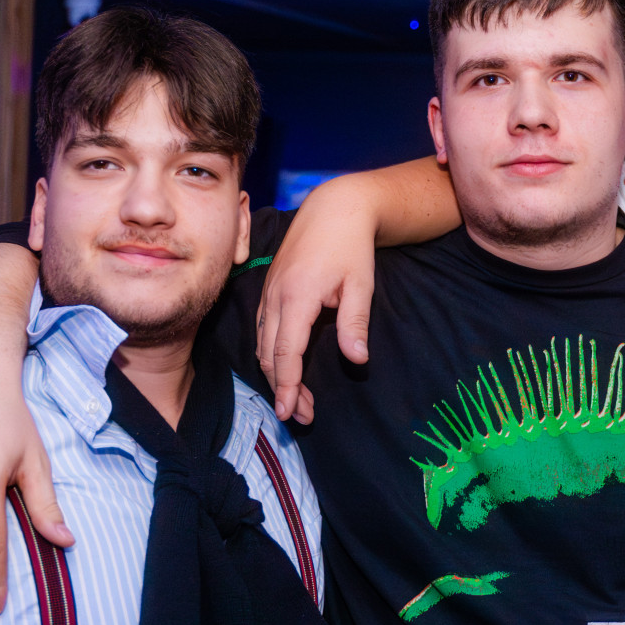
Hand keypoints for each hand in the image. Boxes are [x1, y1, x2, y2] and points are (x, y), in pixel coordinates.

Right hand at [255, 187, 382, 424]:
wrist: (335, 208)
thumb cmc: (351, 246)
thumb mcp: (361, 285)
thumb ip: (356, 323)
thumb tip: (357, 360)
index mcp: (297, 296)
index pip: (286, 352)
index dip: (287, 385)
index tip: (290, 412)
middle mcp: (275, 296)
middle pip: (269, 354)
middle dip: (282, 388)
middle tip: (300, 416)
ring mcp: (269, 291)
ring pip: (263, 343)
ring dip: (275, 373)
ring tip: (296, 399)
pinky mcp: (271, 288)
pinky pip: (263, 328)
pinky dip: (270, 353)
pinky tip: (284, 367)